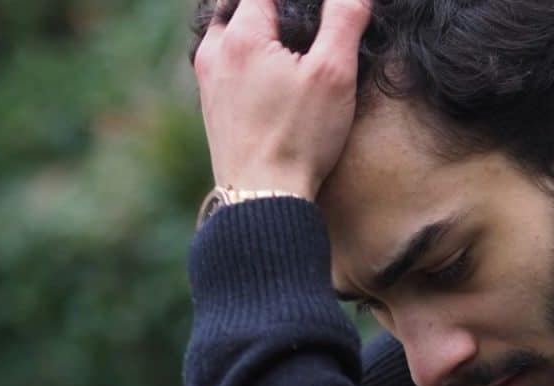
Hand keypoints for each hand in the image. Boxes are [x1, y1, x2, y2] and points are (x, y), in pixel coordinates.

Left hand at [194, 0, 371, 201]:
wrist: (264, 199)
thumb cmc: (299, 138)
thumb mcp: (334, 74)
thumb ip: (345, 21)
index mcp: (241, 35)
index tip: (323, 10)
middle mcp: (215, 52)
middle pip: (242, 4)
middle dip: (275, 7)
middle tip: (307, 19)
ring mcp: (208, 80)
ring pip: (229, 31)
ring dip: (258, 27)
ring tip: (291, 41)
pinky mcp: (212, 105)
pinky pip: (226, 60)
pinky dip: (247, 53)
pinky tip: (273, 71)